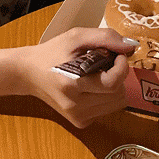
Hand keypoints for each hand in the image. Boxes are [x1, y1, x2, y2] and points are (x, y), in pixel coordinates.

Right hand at [18, 27, 136, 127]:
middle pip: (119, 95)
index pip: (112, 83)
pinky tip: (92, 85)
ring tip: (99, 73)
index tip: (119, 55)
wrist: (28, 73)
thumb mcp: (75, 37)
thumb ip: (104, 38)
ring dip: (114, 86)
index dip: (122, 67)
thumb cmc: (52, 52)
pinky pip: (107, 109)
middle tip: (107, 62)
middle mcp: (75, 105)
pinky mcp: (80, 122)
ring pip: (117, 104)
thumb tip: (129, 46)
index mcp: (72, 83)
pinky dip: (106, 96)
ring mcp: (78, 117)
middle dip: (119, 76)